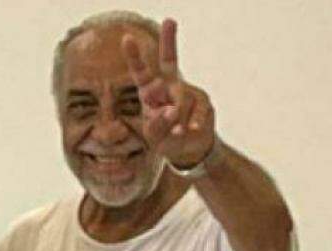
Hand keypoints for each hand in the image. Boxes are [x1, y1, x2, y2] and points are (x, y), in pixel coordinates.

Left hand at [122, 18, 215, 168]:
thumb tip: (171, 110)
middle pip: (170, 62)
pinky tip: (189, 130)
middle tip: (169, 20)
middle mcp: (169, 87)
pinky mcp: (204, 102)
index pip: (142, 72)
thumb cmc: (166, 137)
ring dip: (176, 120)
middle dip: (169, 41)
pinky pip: (196, 112)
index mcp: (150, 92)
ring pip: (181, 100)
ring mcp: (188, 92)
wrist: (189, 148)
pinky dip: (191, 124)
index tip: (127, 38)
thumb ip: (157, 124)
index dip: (135, 56)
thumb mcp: (154, 136)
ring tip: (176, 132)